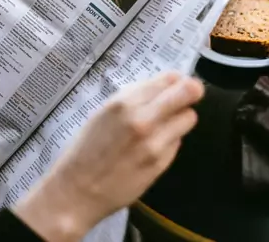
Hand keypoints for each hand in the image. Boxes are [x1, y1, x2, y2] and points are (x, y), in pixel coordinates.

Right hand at [14, 71, 204, 241]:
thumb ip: (136, 97)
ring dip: (180, 118)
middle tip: (187, 96)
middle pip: (188, 93)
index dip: (175, 81)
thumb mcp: (105, 112)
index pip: (169, 79)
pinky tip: (153, 146)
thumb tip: (167, 84)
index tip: (174, 85)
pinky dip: (170, 140)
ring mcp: (156, 143)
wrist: (77, 191)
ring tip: (165, 125)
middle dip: (191, 92)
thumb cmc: (87, 148)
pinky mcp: (162, 163)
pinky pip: (178, 142)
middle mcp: (143, 119)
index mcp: (124, 102)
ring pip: (189, 118)